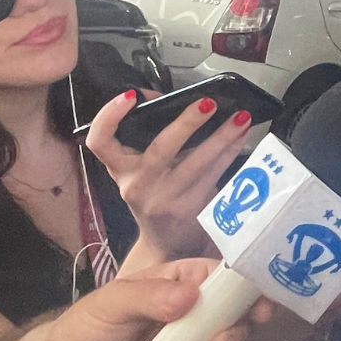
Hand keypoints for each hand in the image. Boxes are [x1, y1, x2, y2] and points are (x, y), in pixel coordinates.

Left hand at [38, 258, 274, 340]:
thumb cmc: (85, 327)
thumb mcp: (112, 302)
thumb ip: (149, 296)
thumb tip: (191, 296)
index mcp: (181, 285)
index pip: (225, 280)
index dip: (248, 291)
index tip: (261, 307)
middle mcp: (191, 319)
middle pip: (231, 324)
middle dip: (231, 340)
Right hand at [87, 90, 251, 263]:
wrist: (166, 245)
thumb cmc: (155, 195)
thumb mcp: (141, 168)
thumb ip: (148, 134)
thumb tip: (164, 97)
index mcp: (120, 169)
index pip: (99, 142)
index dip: (109, 117)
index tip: (130, 95)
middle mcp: (138, 185)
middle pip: (161, 150)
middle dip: (187, 123)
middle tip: (209, 103)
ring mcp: (166, 200)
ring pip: (197, 164)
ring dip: (222, 137)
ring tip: (241, 117)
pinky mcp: (192, 210)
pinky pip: (215, 175)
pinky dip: (230, 154)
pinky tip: (241, 138)